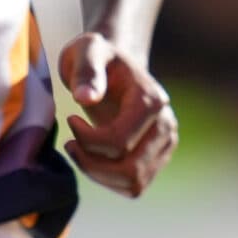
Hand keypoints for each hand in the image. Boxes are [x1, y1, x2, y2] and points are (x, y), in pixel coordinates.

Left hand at [56, 31, 177, 197]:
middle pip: (129, 169)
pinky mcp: (159, 158)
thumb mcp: (87, 50)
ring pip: (133, 184)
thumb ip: (87, 70)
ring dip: (99, 175)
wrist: (114, 65)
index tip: (71, 119)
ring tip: (80, 151)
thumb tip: (86, 98)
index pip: (119, 142)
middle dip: (92, 164)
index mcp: (152, 99)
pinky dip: (108, 180)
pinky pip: (134, 187)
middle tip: (71, 143)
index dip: (87, 140)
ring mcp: (166, 143)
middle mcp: (166, 124)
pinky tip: (93, 158)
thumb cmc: (97, 57)